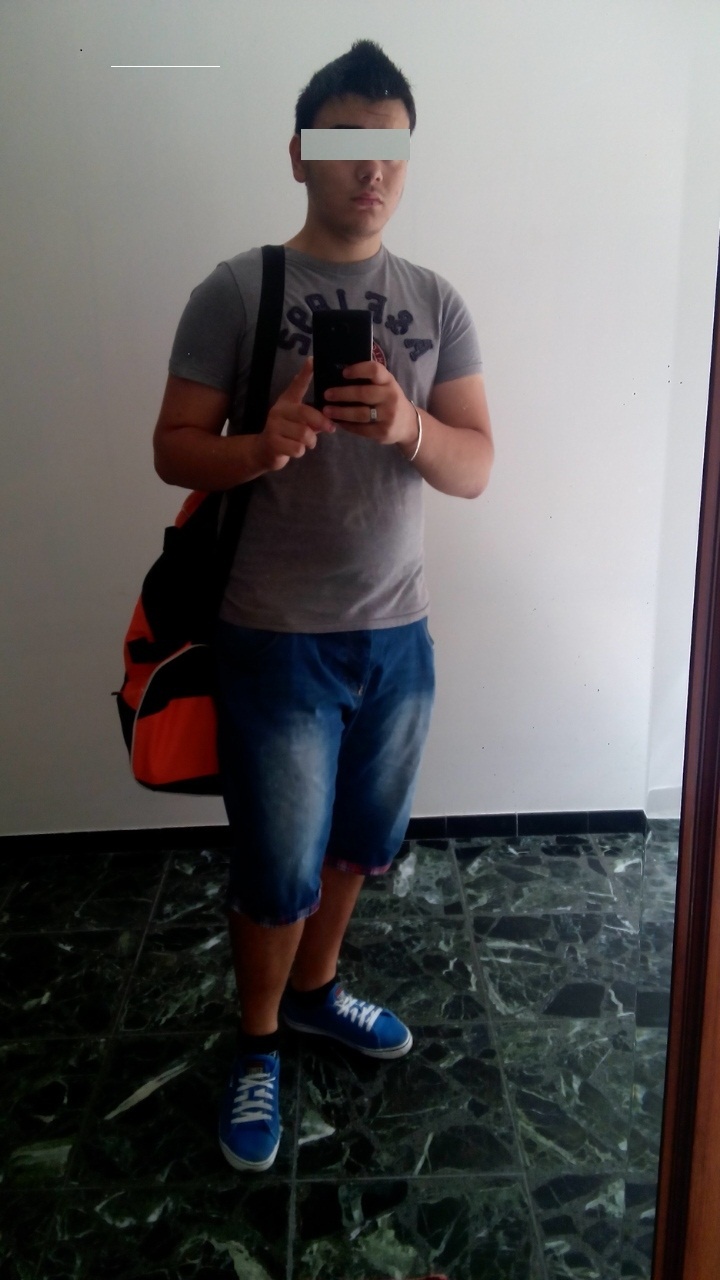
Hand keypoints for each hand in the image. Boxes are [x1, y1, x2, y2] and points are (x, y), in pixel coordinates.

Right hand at [255, 357, 334, 471]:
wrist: (264, 451)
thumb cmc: (287, 433)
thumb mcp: (299, 421)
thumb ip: (312, 415)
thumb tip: (331, 412)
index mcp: (287, 402)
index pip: (297, 385)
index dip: (305, 373)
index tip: (313, 360)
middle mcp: (279, 410)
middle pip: (305, 413)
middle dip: (321, 422)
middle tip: (330, 428)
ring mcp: (274, 426)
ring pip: (304, 434)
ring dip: (311, 442)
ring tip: (308, 442)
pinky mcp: (273, 442)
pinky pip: (297, 448)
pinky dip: (301, 452)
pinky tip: (295, 450)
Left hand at [321, 361, 417, 449]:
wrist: (409, 424)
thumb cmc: (389, 400)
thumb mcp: (385, 386)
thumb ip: (369, 381)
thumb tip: (338, 377)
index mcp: (389, 381)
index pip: (375, 370)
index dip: (358, 370)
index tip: (343, 373)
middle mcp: (391, 397)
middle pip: (363, 393)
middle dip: (342, 394)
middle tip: (327, 394)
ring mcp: (388, 416)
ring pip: (360, 414)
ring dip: (341, 412)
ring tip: (327, 411)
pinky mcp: (383, 432)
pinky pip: (361, 429)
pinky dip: (347, 425)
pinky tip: (338, 422)